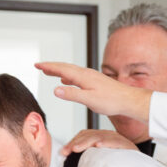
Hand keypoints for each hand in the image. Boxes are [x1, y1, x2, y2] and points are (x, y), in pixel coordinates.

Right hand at [36, 62, 151, 120]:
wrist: (129, 100)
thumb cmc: (112, 101)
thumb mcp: (90, 100)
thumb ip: (72, 94)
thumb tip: (56, 90)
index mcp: (84, 77)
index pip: (62, 69)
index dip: (49, 67)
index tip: (37, 65)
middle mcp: (87, 74)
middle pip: (65, 67)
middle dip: (51, 66)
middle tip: (39, 66)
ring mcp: (91, 77)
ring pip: (71, 71)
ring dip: (59, 70)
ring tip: (50, 72)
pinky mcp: (95, 81)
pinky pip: (77, 76)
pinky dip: (68, 76)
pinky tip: (67, 80)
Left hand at [60, 129, 138, 156]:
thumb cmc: (118, 165)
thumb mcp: (99, 159)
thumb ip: (87, 157)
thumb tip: (70, 159)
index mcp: (101, 137)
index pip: (84, 135)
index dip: (73, 142)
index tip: (64, 152)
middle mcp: (108, 136)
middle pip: (90, 135)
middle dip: (76, 143)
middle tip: (67, 151)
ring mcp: (118, 139)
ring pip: (100, 137)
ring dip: (87, 142)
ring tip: (76, 148)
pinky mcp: (127, 145)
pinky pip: (116, 142)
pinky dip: (106, 143)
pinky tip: (98, 146)